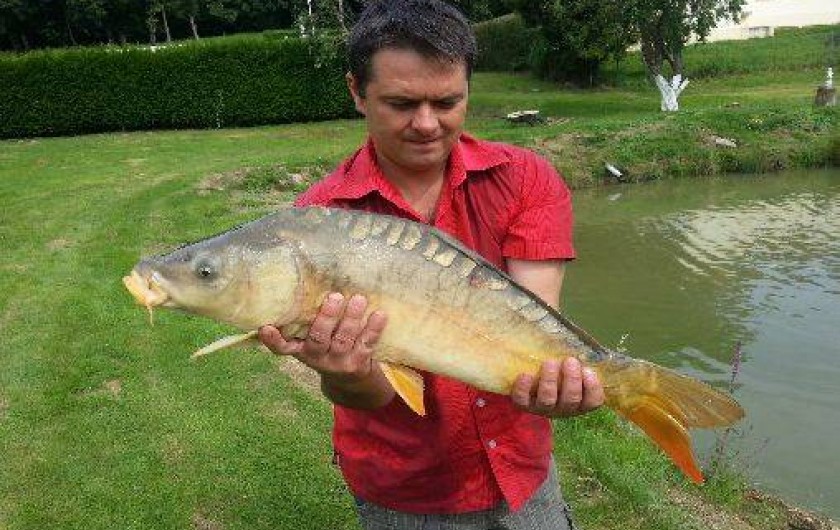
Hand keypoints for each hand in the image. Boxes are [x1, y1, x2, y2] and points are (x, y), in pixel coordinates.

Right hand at [258, 293, 387, 383]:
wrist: (349, 378)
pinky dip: (373, 329)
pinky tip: (380, 314)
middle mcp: (316, 357)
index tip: (266, 327)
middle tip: (335, 296)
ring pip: (343, 340)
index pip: (282, 347)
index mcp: (300, 349)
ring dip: (351, 319)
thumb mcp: (311, 336)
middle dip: (326, 318)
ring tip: (359, 299)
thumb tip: (308, 275)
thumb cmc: (326, 344)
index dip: (273, 340)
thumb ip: (306, 317)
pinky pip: (366, 345)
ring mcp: (338, 362)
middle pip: (318, 339)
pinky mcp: (358, 362)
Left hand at [511, 357, 603, 417]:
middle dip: (572, 379)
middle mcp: (562, 408)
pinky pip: (523, 400)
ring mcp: (542, 408)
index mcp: (579, 401)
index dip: (593, 388)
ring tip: (550, 363)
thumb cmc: (558, 371)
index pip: (593, 401)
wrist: (530, 381)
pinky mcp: (524, 404)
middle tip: (570, 360)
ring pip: (548, 400)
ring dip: (550, 381)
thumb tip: (581, 345)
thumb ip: (577, 362)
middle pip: (571, 400)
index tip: (588, 370)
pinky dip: (524, 388)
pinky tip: (526, 374)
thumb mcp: (570, 368)